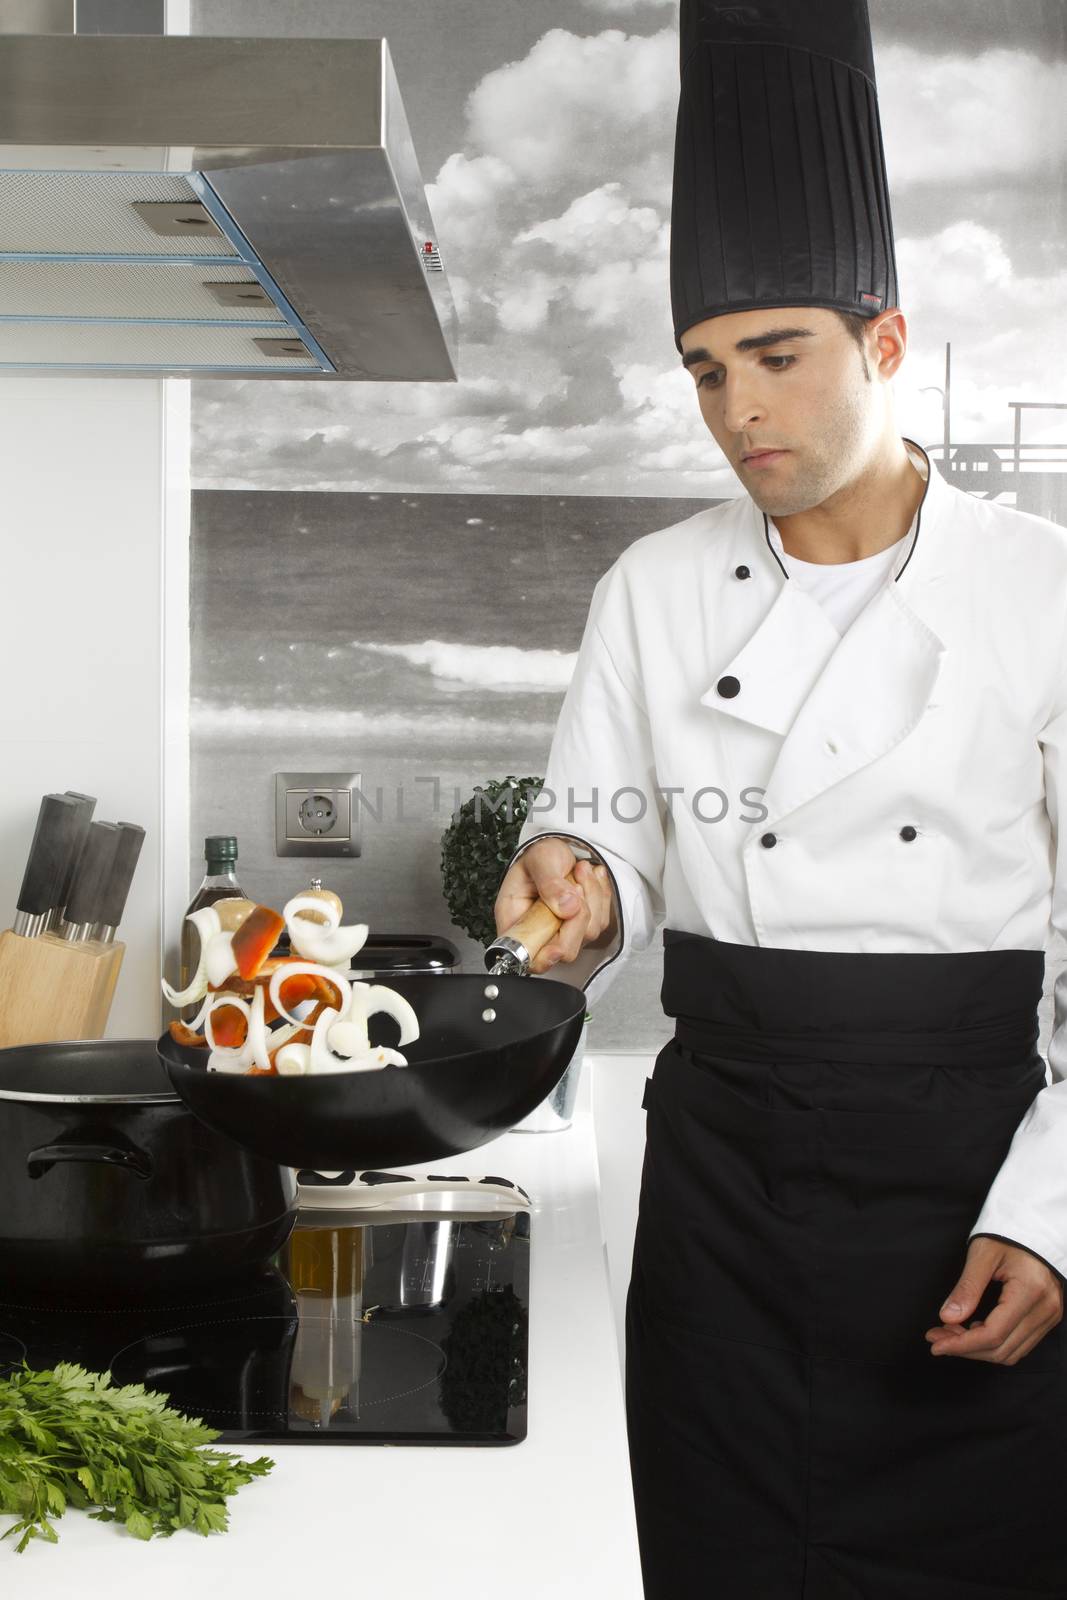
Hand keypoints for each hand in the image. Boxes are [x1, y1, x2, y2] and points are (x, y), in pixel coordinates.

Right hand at [493, 836, 615, 974]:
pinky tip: (589, 878)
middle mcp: (539, 931)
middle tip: (574, 886)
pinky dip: (601, 896)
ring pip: (588, 933)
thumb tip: (567, 907)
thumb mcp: (540, 859)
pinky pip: (601, 920)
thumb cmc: (541, 854)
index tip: (557, 947)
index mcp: (516, 920)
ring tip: (580, 871)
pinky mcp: (583, 925)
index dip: (543, 959)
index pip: (526, 956)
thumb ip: (550, 883)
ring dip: (592, 898)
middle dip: (577, 918)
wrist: (559, 847)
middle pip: (565, 949)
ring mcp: (563, 931)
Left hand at [924, 1236, 1063, 1364]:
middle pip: (1001, 1350)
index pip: (993, 1334)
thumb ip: (967, 1288)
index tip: (935, 1344)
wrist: (1035, 1227)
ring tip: (951, 1333)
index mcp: (1030, 1291)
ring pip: (1011, 1352)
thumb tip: (947, 1318)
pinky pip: (1020, 1344)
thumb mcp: (983, 1254)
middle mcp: (1045, 1309)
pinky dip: (994, 1343)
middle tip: (937, 1338)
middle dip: (965, 1348)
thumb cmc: (1008, 1234)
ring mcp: (1049, 1316)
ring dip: (978, 1349)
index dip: (962, 1345)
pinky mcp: (1047, 1317)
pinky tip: (974, 1329)